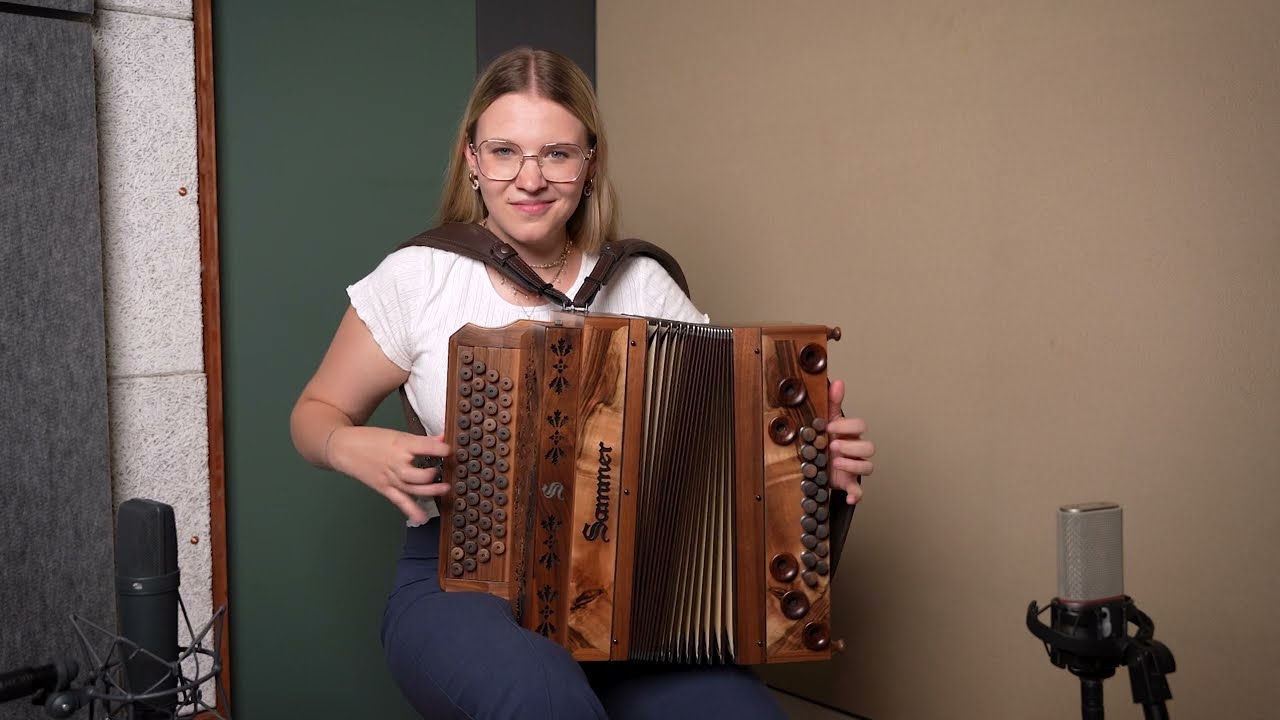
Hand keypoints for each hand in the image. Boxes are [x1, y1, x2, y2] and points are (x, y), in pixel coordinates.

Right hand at [327, 426, 450, 523]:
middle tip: (446, 472)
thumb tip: (443, 437)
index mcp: (400, 444)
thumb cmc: (371, 439)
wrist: (344, 447)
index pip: (424, 447)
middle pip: (416, 473)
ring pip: (411, 488)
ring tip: (445, 490)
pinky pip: (399, 501)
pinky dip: (411, 510)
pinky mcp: (384, 488)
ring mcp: (390, 477)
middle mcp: (396, 462)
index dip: (440, 449)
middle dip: (432, 474)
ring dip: (429, 491)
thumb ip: (422, 440)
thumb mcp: (397, 434)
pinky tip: (422, 518)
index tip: (451, 451)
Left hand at [825, 379, 875, 504]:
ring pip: (868, 467)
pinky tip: (849, 497)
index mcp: (851, 434)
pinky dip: (855, 495)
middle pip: (869, 447)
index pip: (861, 425)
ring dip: (853, 465)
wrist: (816, 463)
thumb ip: (832, 402)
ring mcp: (854, 468)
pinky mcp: (849, 484)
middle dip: (851, 446)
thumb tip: (837, 382)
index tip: (829, 427)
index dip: (847, 426)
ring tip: (835, 463)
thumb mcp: (825, 420)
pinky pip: (859, 492)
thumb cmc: (824, 440)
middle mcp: (856, 450)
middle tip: (833, 446)